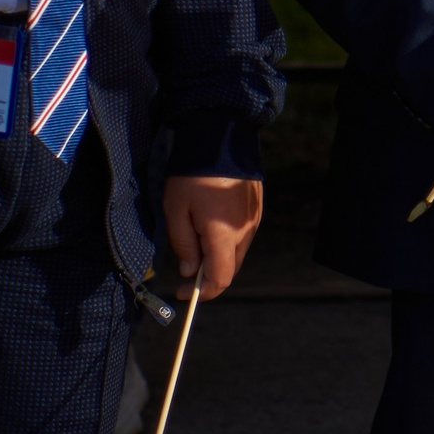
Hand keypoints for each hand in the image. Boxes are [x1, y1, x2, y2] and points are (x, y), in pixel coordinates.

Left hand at [162, 176, 262, 301]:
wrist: (223, 140)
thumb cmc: (193, 176)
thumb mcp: (176, 211)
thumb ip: (183, 245)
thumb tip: (190, 271)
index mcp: (223, 235)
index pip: (220, 279)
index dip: (202, 292)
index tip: (183, 291)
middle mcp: (244, 231)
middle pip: (230, 269)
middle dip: (208, 275)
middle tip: (186, 268)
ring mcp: (254, 220)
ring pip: (237, 253)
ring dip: (218, 257)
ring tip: (196, 241)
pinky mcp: (256, 209)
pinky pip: (242, 236)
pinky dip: (227, 242)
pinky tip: (211, 226)